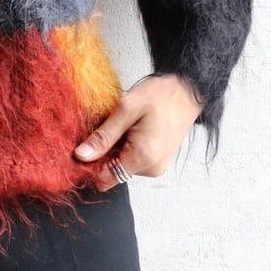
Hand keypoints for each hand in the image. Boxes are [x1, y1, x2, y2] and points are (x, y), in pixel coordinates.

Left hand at [71, 73, 203, 189]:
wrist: (188, 91)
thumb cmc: (161, 95)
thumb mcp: (126, 109)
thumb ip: (103, 136)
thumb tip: (82, 156)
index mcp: (143, 158)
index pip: (104, 179)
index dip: (89, 164)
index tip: (84, 145)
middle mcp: (151, 168)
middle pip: (111, 172)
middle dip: (103, 152)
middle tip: (108, 127)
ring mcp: (156, 166)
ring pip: (120, 165)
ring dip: (115, 148)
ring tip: (123, 126)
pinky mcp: (157, 161)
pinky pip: (132, 160)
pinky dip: (125, 147)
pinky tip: (131, 130)